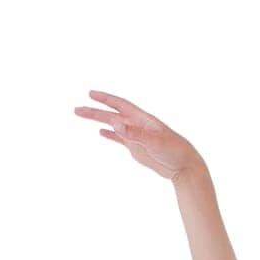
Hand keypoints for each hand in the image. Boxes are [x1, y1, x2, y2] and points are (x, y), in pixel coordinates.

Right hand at [74, 90, 203, 181]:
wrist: (183, 166)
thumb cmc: (174, 151)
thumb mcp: (154, 142)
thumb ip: (134, 133)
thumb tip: (115, 124)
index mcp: (141, 119)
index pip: (119, 105)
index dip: (105, 99)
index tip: (90, 94)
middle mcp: (137, 124)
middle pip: (111, 115)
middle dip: (94, 112)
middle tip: (76, 110)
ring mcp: (136, 136)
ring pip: (113, 125)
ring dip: (98, 120)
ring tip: (82, 115)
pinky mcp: (137, 148)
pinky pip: (119, 139)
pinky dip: (110, 135)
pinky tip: (101, 132)